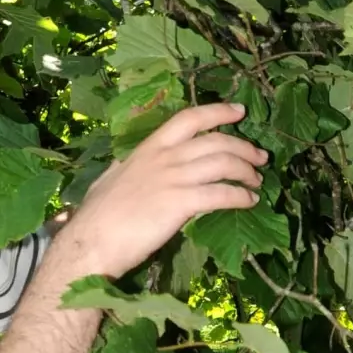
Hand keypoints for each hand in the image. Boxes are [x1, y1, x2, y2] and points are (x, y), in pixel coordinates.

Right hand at [54, 102, 267, 280]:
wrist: (92, 241)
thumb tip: (129, 165)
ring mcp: (173, 179)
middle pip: (216, 141)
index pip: (189, 118)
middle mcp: (164, 157)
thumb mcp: (112, 178)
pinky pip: (221, 194)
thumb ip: (129, 168)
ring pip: (224, 164)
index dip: (218, 112)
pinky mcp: (181, 204)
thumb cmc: (97, 216)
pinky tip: (249, 202)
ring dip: (246, 171)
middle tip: (260, 157)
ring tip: (257, 181)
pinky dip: (240, 196)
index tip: (239, 111)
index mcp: (148, 148)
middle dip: (244, 147)